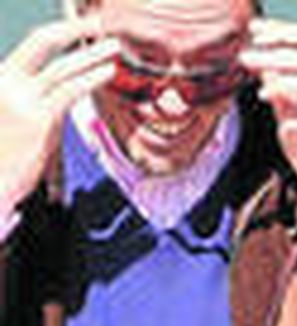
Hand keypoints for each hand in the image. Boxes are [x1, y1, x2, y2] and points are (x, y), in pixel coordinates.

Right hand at [0, 17, 115, 215]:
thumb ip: (37, 106)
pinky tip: (108, 71)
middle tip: (99, 21)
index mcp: (3, 80)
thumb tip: (59, 102)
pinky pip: (68, 90)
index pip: (33, 46)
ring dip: (91, 52)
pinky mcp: (37, 119)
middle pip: (42, 41)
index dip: (60, 33)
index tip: (83, 27)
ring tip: (114, 45)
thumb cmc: (4, 162)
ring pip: (61, 66)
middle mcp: (7, 82)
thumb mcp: (17, 124)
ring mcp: (21, 99)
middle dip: (73, 28)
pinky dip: (90, 77)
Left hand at [239, 19, 296, 201]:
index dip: (286, 30)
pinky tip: (265, 96)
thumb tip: (264, 65)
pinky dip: (282, 87)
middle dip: (278, 39)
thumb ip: (280, 88)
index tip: (256, 31)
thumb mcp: (290, 112)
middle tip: (248, 50)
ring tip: (249, 66)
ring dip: (274, 60)